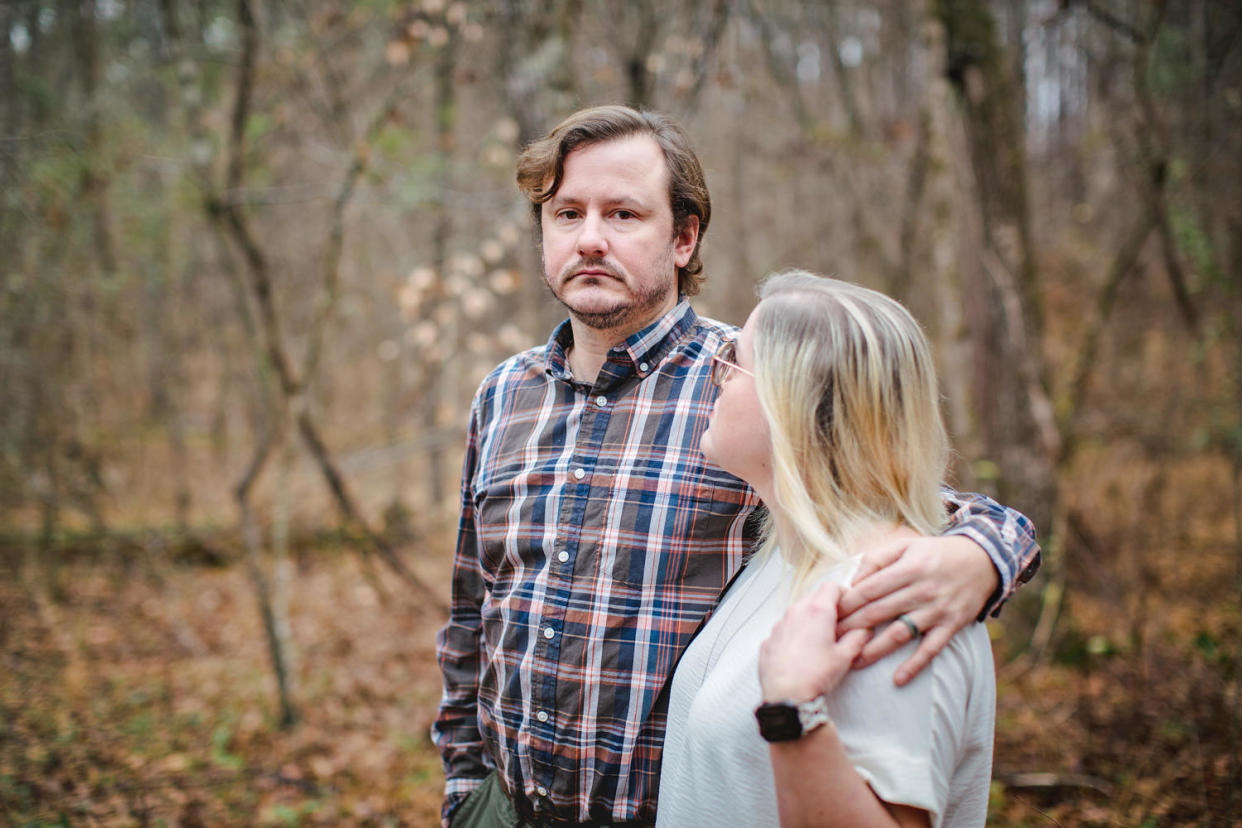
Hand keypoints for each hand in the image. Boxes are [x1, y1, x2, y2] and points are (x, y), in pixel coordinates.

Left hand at [759, 581, 871, 701]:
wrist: (786, 696)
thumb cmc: (815, 676)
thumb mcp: (844, 657)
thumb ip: (857, 638)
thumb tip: (863, 631)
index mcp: (817, 612)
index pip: (831, 587)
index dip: (843, 594)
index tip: (848, 607)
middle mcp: (795, 612)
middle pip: (813, 596)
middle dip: (826, 606)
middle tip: (837, 624)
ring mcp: (779, 625)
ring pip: (797, 612)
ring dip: (809, 620)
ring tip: (818, 640)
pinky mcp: (769, 639)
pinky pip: (784, 629)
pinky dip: (793, 634)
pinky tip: (800, 652)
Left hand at [835, 535, 997, 685]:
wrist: (983, 561)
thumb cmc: (936, 552)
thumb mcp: (906, 545)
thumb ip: (876, 559)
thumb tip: (852, 580)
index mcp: (907, 568)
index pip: (868, 589)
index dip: (846, 603)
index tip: (828, 615)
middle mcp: (921, 590)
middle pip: (878, 612)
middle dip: (851, 628)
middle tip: (829, 641)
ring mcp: (937, 610)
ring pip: (900, 634)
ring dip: (875, 650)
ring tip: (853, 662)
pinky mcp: (952, 625)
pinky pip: (931, 649)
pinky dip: (915, 665)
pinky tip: (898, 680)